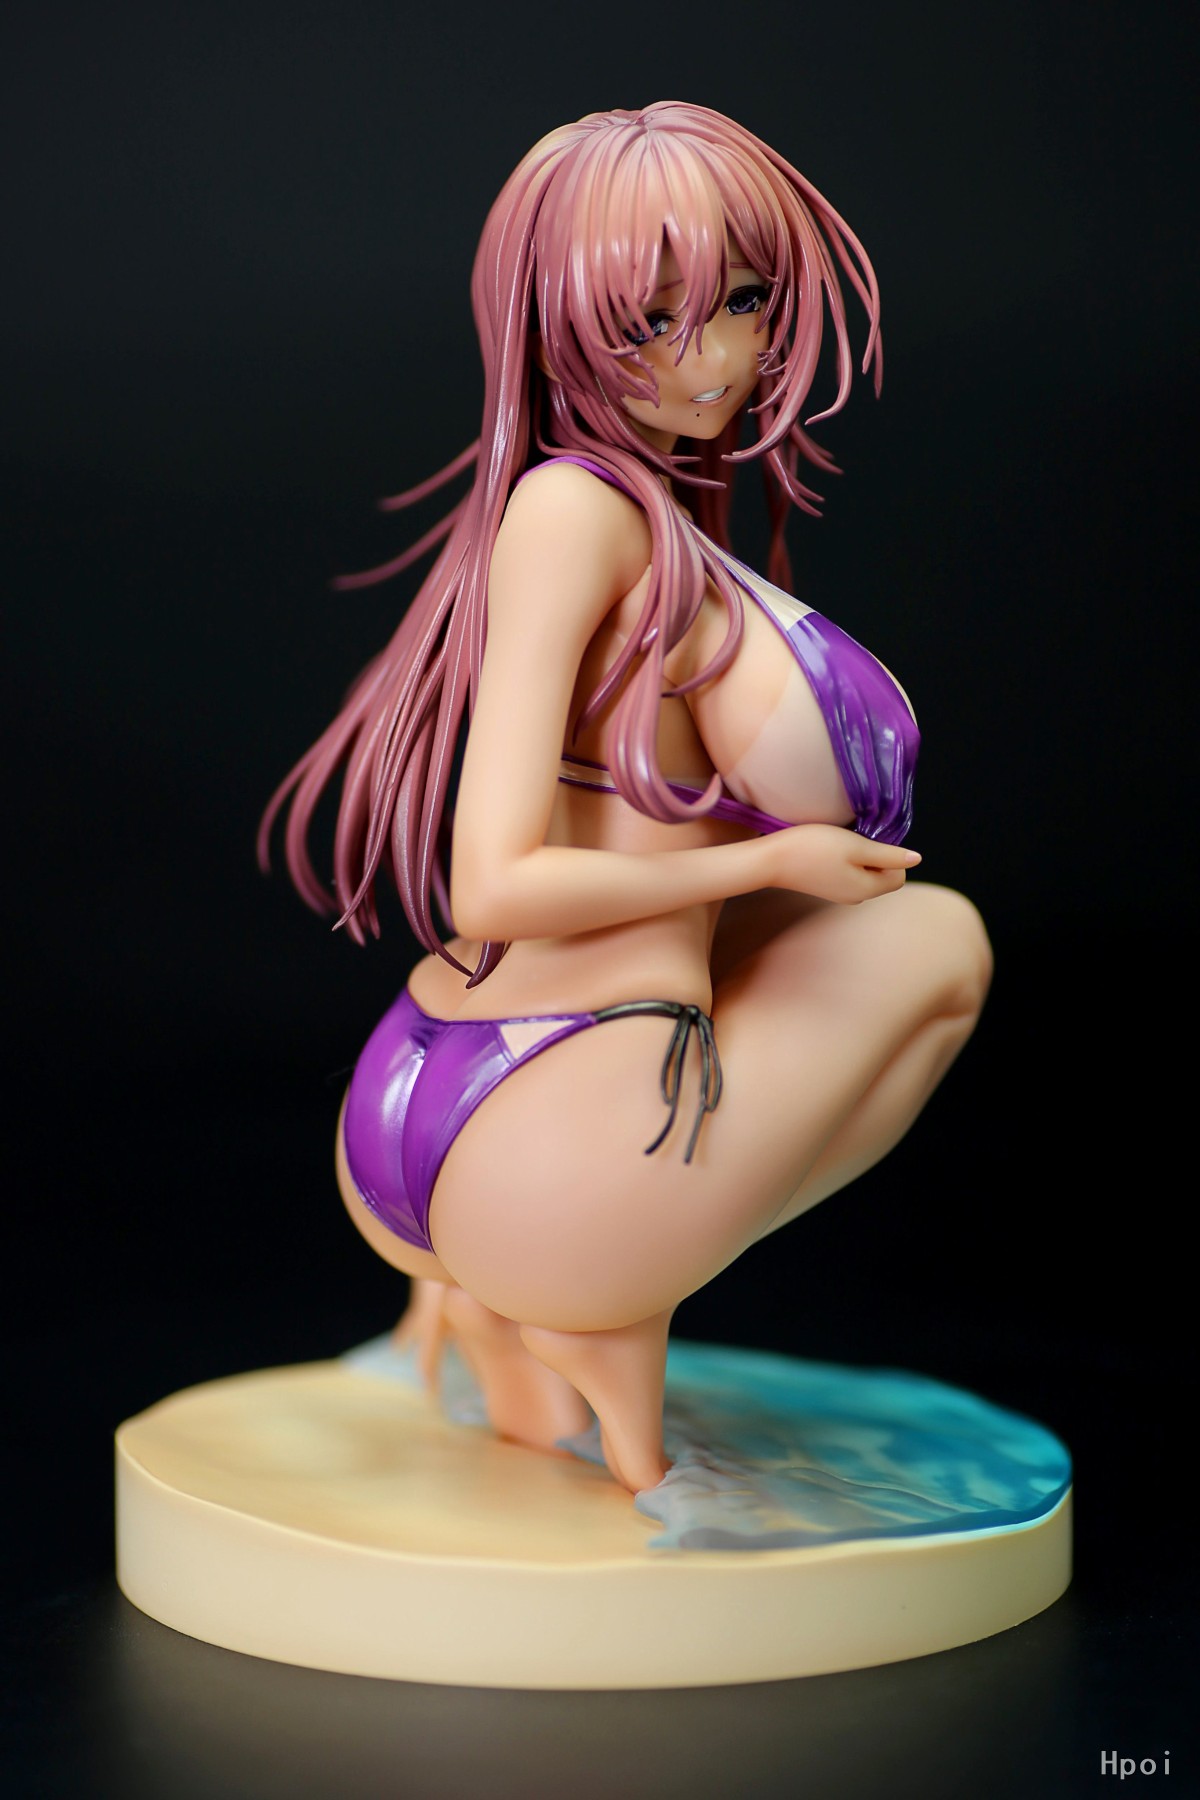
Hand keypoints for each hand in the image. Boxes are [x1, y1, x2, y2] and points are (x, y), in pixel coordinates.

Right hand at [766, 822, 920, 904]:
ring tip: (839, 843)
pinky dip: (845, 860)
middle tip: (853, 839)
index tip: (869, 840)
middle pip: (883, 875)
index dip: (890, 854)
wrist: (771, 860)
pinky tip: (828, 850)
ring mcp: (840, 893)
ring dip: (858, 856)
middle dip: (875, 855)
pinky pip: (849, 873)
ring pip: (865, 873)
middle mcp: (857, 896)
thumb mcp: (856, 846)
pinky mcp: (826, 886)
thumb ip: (888, 855)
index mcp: (868, 889)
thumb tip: (916, 859)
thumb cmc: (814, 848)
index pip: (899, 875)